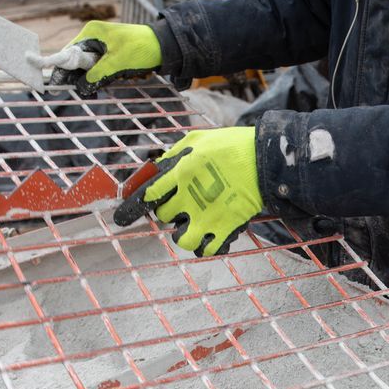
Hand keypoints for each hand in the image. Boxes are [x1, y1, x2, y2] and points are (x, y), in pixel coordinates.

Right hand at [29, 21, 161, 94]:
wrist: (165, 46)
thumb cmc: (141, 49)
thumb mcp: (117, 62)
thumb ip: (97, 75)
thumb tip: (80, 88)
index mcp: (91, 33)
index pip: (68, 52)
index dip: (60, 68)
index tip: (55, 84)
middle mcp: (94, 38)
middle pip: (77, 62)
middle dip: (79, 78)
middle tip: (82, 93)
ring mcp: (103, 47)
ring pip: (89, 68)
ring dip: (94, 79)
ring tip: (100, 87)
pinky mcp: (111, 56)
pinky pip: (101, 70)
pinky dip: (104, 78)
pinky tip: (111, 82)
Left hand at [114, 127, 261, 256]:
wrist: (264, 158)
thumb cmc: (232, 145)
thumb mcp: (197, 139)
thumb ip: (175, 155)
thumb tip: (157, 167)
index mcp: (180, 173)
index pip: (147, 195)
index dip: (133, 207)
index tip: (123, 217)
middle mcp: (189, 196)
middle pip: (163, 217)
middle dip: (168, 213)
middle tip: (180, 207)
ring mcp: (207, 215)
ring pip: (181, 240)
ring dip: (183, 235)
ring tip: (191, 227)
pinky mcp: (226, 227)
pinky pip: (208, 249)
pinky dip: (206, 246)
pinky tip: (209, 237)